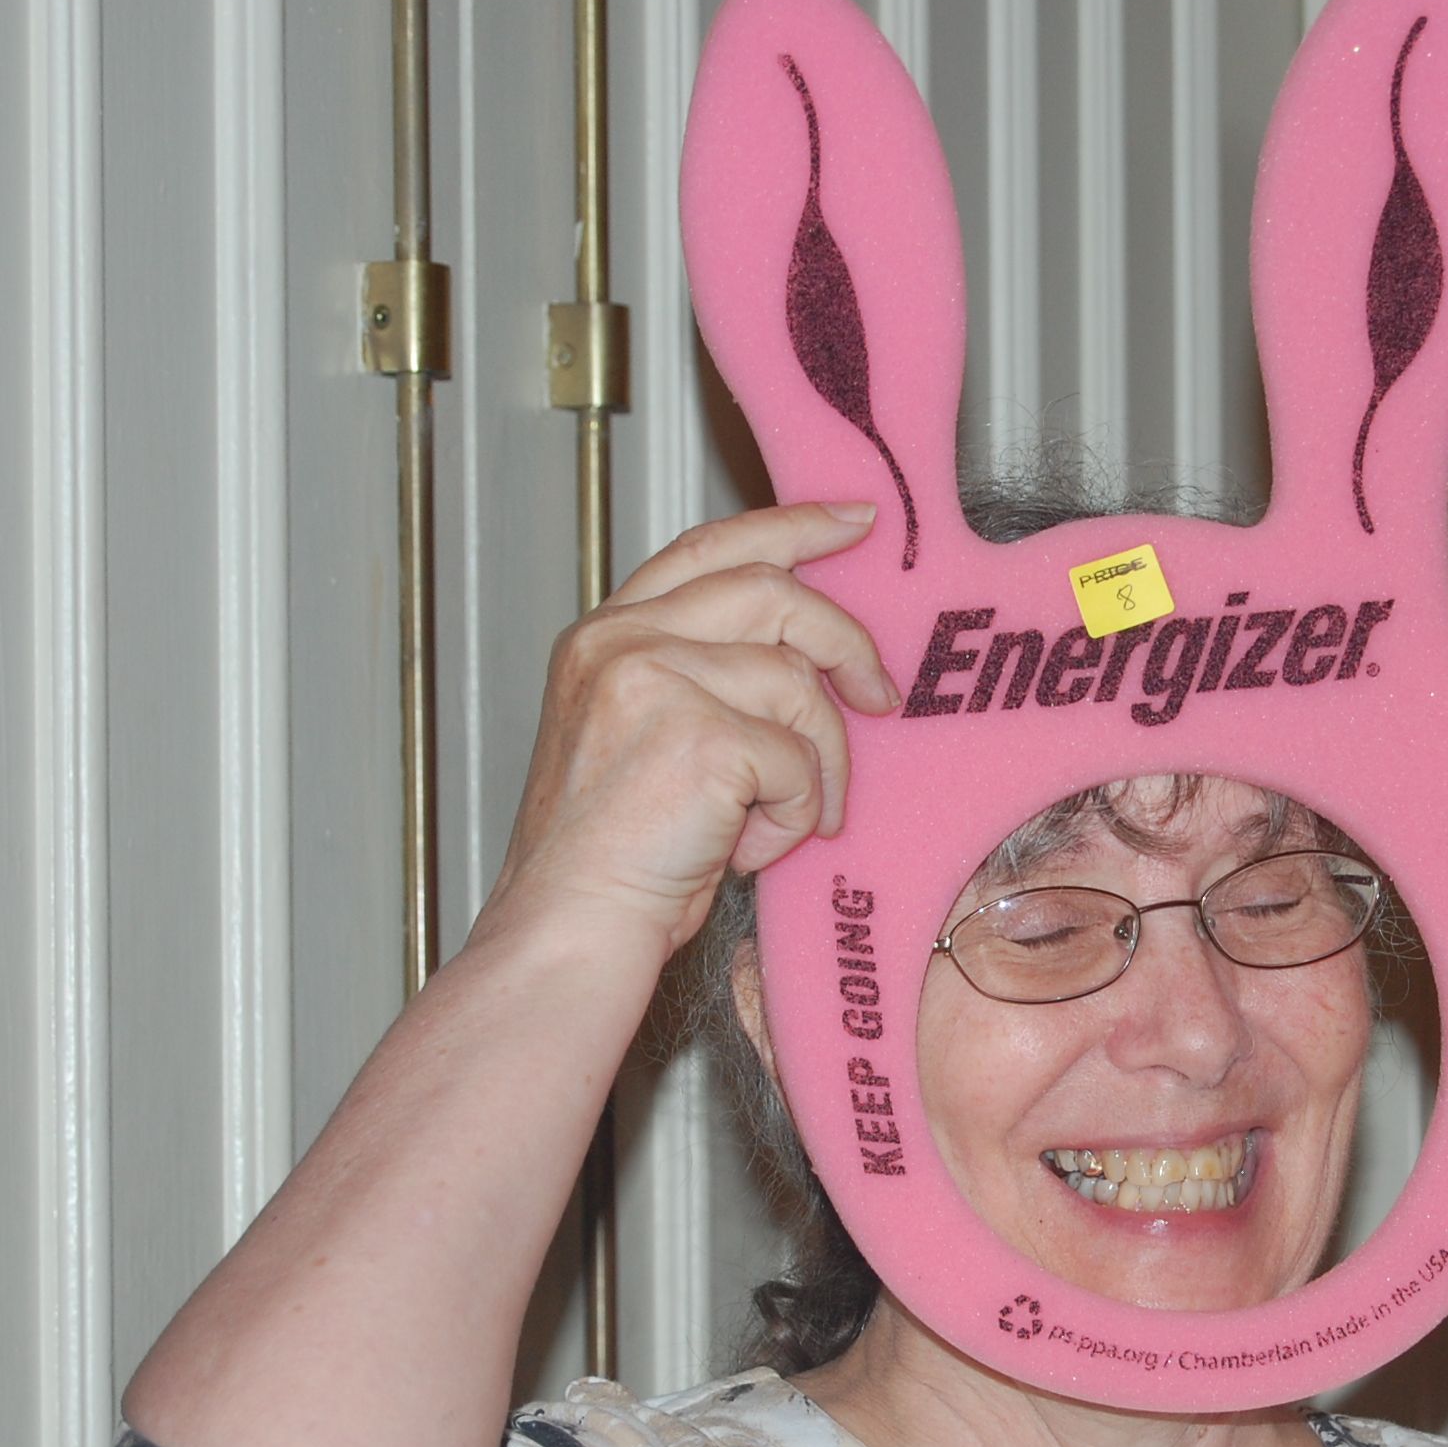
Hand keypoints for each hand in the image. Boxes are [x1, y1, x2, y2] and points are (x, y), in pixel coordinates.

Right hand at [473, 502, 903, 963]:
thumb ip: (700, 678)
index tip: (851, 521)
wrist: (568, 925)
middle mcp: (623, 642)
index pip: (711, 548)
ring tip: (789, 817)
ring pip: (799, 685)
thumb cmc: (608, 858)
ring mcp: (656, 681)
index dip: (791, 528)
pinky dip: (795, 814)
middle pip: (774, 593)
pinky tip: (750, 847)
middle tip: (878, 692)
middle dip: (845, 641)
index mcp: (606, 635)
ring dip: (817, 763)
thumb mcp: (640, 737)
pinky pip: (799, 760)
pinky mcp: (700, 736)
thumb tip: (806, 660)